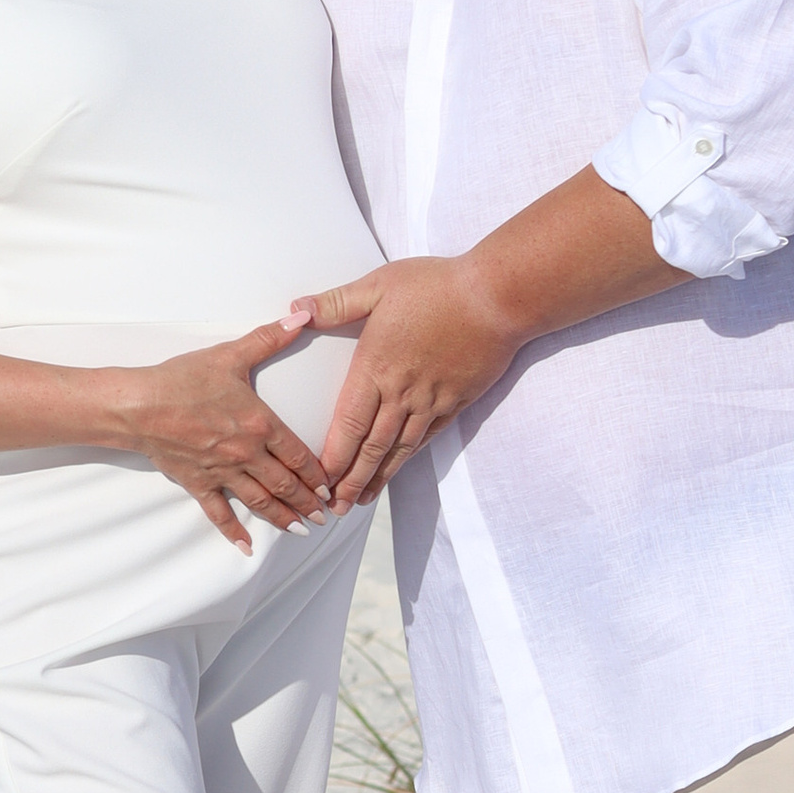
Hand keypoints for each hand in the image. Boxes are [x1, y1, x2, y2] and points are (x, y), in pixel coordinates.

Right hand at [120, 316, 334, 551]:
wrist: (139, 405)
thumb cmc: (183, 380)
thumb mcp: (230, 355)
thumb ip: (268, 338)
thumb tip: (300, 318)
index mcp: (260, 424)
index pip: (299, 455)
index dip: (319, 474)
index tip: (332, 486)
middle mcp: (246, 453)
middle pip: (286, 484)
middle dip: (309, 502)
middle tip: (326, 516)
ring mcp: (222, 472)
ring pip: (261, 501)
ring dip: (284, 517)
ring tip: (302, 530)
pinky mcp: (198, 482)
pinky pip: (219, 512)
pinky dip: (233, 531)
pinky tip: (246, 547)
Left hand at [293, 260, 523, 506]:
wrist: (497, 297)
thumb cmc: (438, 285)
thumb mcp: (379, 284)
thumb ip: (337, 303)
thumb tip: (296, 311)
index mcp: (376, 367)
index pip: (347, 424)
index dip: (332, 457)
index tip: (318, 480)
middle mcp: (402, 392)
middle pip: (371, 447)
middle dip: (351, 480)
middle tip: (335, 508)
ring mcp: (431, 400)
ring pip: (399, 449)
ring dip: (378, 477)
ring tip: (362, 500)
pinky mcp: (456, 401)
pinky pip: (428, 437)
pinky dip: (410, 458)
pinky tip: (399, 467)